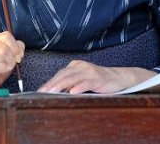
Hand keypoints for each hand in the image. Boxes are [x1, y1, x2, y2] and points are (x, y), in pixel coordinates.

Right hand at [0, 31, 23, 88]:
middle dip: (12, 58)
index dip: (15, 47)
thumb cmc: (0, 65)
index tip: (19, 55)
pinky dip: (1, 68)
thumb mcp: (12, 54)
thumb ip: (18, 48)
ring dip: (7, 64)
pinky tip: (1, 70)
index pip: (7, 36)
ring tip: (7, 67)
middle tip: (13, 63)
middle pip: (4, 48)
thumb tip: (19, 52)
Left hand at [37, 60, 159, 93]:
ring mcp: (90, 72)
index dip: (49, 82)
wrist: (119, 78)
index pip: (59, 74)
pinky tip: (72, 92)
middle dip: (51, 84)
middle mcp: (81, 67)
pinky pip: (86, 83)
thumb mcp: (82, 81)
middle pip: (63, 75)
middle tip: (42, 93)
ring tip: (52, 92)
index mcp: (75, 66)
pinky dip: (79, 87)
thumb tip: (55, 92)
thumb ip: (70, 84)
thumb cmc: (99, 81)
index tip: (40, 91)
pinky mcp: (98, 78)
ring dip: (61, 86)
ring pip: (72, 78)